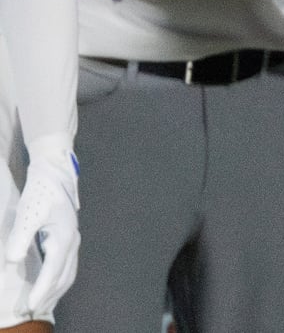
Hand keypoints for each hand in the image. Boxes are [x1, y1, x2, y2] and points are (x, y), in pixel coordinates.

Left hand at [3, 133, 78, 317]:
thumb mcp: (28, 213)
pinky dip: (59, 280)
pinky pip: (67, 266)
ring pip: (68, 273)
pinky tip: (50, 284)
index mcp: (64, 237)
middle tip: (34, 312)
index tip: (30, 307)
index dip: (41, 291)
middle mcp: (72, 241)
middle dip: (50, 296)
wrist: (56, 170)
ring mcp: (72, 239)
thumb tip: (13, 261)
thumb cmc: (42, 190)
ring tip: (42, 304)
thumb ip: (21, 238)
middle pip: (65, 276)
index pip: (53, 272)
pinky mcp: (67, 237)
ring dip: (56, 290)